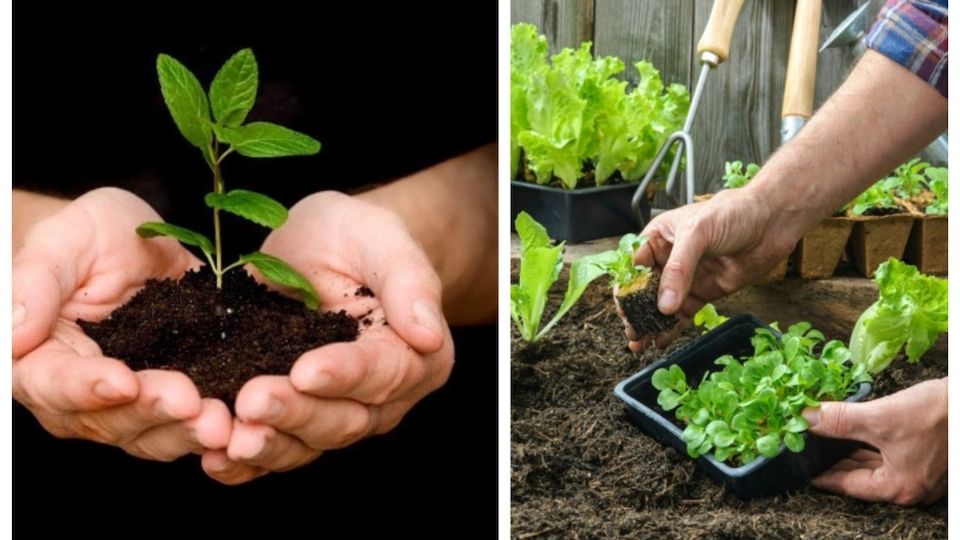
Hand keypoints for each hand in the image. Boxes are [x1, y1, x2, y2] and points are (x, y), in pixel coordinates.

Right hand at [13, 188, 231, 460]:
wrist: (134, 244)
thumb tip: (11, 333)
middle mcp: (82, 394)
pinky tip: (247, 426)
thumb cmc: (89, 236)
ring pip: (154, 434)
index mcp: (42, 358)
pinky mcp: (176, 399)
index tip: (122, 380)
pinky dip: (218, 431)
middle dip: (153, 413)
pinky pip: (193, 425)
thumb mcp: (64, 240)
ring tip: (224, 423)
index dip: (88, 387)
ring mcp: (131, 403)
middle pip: (110, 420)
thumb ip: (35, 282)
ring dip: (188, 433)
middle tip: (191, 404)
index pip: (57, 384)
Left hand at [203, 191, 453, 483]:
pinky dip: (245, 465)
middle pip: (344, 419)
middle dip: (296, 412)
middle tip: (252, 401)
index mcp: (414, 355)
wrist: (322, 251)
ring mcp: (338, 415)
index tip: (306, 370)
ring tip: (231, 440)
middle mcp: (383, 397)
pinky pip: (276, 450)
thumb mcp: (381, 237)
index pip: (383, 371)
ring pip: (308, 444)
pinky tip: (215, 461)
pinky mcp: (297, 423)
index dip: (345, 374)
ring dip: (269, 445)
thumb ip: (410, 280)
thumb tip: (428, 335)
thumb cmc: (355, 236)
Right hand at [626, 189, 794, 350]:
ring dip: (650, 324)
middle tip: (632, 332)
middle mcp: (668, 259)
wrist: (772, 222)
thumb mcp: (698, 234)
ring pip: (661, 305)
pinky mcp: (704, 293)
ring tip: (641, 344)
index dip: (626, 288)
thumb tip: (664, 305)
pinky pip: (683, 314)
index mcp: (658, 238)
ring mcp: (686, 278)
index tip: (625, 309)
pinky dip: (671, 328)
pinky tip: (662, 341)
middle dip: (635, 312)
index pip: (633, 266)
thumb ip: (679, 269)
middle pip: (644, 290)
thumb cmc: (732, 213)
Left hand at [803, 378, 946, 504]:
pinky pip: (888, 453)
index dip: (822, 473)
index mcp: (898, 487)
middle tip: (808, 445)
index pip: (847, 485)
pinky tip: (854, 428)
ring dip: (850, 449)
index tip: (801, 467)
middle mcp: (910, 485)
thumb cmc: (940, 416)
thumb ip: (840, 421)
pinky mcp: (927, 455)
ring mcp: (920, 472)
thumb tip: (806, 419)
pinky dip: (869, 442)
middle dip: (834, 458)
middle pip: (860, 475)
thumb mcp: (881, 417)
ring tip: (825, 435)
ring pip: (874, 463)